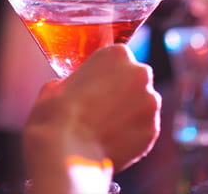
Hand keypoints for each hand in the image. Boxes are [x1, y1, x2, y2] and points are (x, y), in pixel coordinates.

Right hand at [23, 44, 160, 192]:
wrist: (66, 153)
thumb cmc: (56, 117)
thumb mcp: (54, 86)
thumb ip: (72, 80)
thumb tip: (70, 89)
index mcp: (116, 54)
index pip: (117, 59)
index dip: (105, 76)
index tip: (95, 87)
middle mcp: (140, 73)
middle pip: (135, 80)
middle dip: (122, 93)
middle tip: (100, 109)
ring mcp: (150, 102)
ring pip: (142, 105)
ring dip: (129, 114)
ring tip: (105, 129)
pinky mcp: (153, 130)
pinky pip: (144, 129)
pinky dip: (132, 135)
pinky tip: (112, 141)